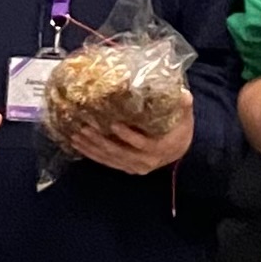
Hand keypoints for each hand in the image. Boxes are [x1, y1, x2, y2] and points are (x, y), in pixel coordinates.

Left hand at [69, 108, 192, 176]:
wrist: (179, 150)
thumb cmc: (179, 129)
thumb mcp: (184, 117)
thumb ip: (183, 105)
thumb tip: (184, 94)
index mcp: (159, 149)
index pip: (142, 144)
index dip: (128, 136)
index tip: (114, 124)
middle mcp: (145, 161)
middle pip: (120, 153)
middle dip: (100, 141)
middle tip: (84, 128)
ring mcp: (134, 167)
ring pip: (110, 159)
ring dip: (91, 148)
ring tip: (76, 136)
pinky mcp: (126, 167)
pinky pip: (107, 162)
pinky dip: (92, 154)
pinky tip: (79, 145)